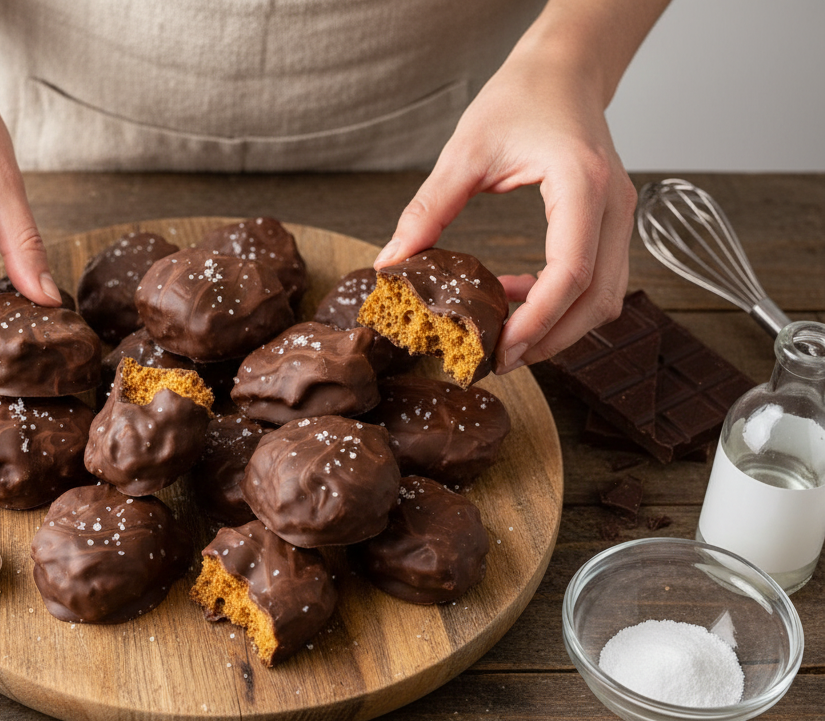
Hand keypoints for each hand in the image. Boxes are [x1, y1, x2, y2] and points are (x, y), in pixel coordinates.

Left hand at [374, 26, 639, 372]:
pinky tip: (516, 297)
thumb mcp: (464, 152)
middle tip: (499, 360)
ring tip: (504, 335)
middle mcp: (614, 206)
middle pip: (597, 300)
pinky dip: (562, 303)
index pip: (572, 273)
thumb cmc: (520, 98)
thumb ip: (428, 210)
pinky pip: (598, 281)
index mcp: (582, 184)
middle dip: (550, 339)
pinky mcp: (612, 224)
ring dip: (559, 326)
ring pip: (605, 298)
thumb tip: (390, 263)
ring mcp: (620, 217)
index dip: (538, 320)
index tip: (500, 349)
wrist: (564, 70)